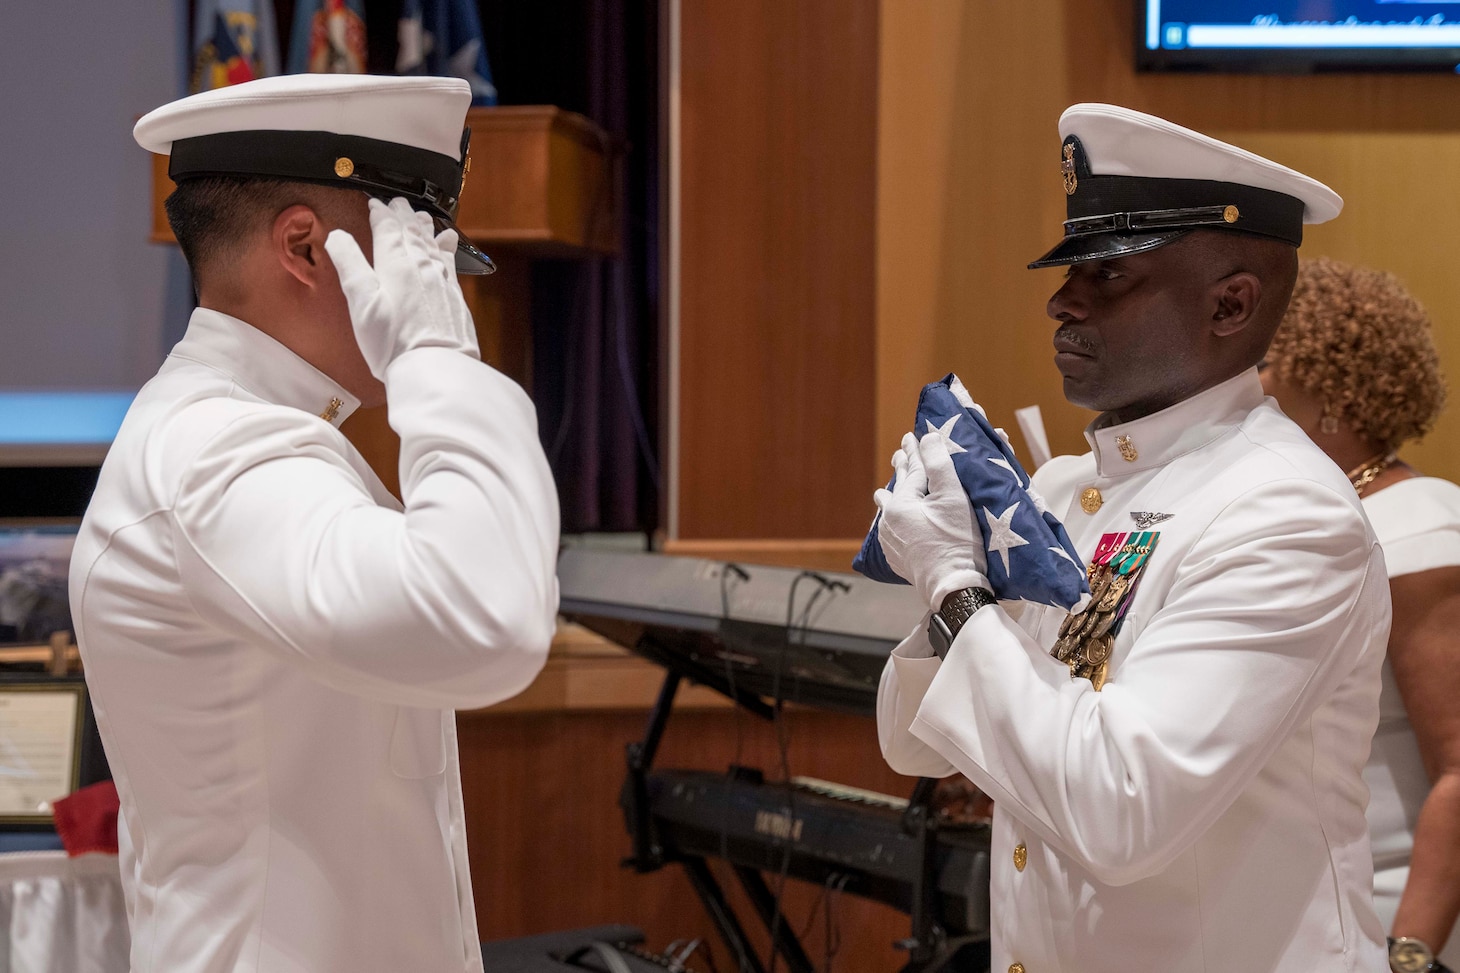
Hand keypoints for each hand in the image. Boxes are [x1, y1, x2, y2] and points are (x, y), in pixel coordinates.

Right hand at [323, 197, 479, 379]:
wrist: (436, 368)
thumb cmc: (394, 341)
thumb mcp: (361, 301)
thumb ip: (349, 264)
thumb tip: (337, 236)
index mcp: (396, 262)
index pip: (387, 227)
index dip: (380, 213)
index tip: (375, 204)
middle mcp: (422, 265)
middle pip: (412, 231)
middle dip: (402, 214)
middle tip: (396, 203)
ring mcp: (442, 279)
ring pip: (432, 242)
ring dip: (423, 226)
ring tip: (419, 216)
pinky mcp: (455, 295)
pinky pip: (449, 259)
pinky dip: (445, 244)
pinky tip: (448, 240)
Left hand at [874, 431, 988, 609]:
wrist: (952, 587)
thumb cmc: (956, 541)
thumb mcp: (953, 498)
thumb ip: (939, 465)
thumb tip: (927, 438)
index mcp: (900, 504)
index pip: (911, 470)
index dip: (914, 452)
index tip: (911, 436)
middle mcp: (889, 522)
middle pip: (896, 489)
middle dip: (900, 471)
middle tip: (898, 455)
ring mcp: (891, 542)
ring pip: (889, 511)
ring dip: (892, 497)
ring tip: (885, 490)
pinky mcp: (898, 559)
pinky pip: (891, 531)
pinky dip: (894, 520)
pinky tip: (892, 523)